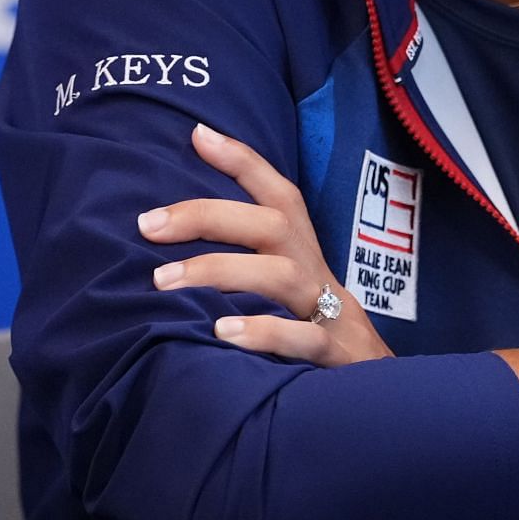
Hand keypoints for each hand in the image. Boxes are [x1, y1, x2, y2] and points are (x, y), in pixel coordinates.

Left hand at [138, 122, 394, 366]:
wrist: (371, 384)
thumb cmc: (309, 328)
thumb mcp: (284, 284)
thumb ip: (242, 254)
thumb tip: (173, 221)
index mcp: (302, 251)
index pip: (278, 194)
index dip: (243, 161)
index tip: (197, 135)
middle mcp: (314, 271)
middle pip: (272, 224)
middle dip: (207, 216)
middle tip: (147, 226)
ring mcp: (329, 312)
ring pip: (282, 276)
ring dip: (221, 272)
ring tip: (164, 282)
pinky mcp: (336, 356)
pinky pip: (304, 340)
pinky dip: (264, 334)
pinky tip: (220, 335)